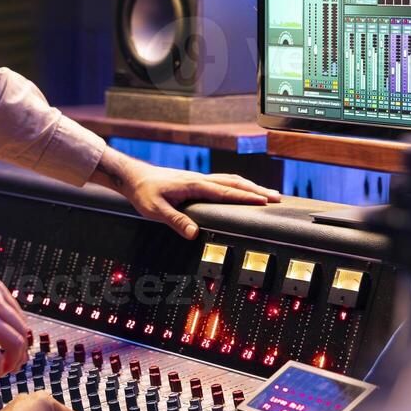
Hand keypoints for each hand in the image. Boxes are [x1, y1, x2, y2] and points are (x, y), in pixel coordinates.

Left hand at [91, 148, 280, 239]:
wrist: (133, 177)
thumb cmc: (143, 192)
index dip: (246, 197)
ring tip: (267, 194)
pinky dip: (238, 185)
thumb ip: (175, 220)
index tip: (264, 201)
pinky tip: (241, 190)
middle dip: (256, 190)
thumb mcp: (156, 210)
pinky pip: (223, 181)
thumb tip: (193, 233)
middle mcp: (200, 179)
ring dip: (250, 186)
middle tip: (277, 198)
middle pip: (235, 183)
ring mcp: (199, 179)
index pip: (226, 192)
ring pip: (230, 180)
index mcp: (194, 185)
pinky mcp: (195, 181)